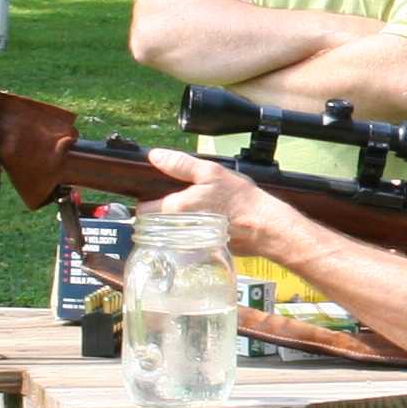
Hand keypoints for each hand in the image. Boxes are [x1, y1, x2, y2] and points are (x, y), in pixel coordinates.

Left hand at [142, 144, 294, 249]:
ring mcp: (188, 245)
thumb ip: (180, 164)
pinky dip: (190, 234)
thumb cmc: (238, 200)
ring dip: (174, 225)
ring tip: (193, 213)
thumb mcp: (210, 172)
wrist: (263, 226)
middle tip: (177, 202)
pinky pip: (186, 242)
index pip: (143, 211)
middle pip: (155, 225)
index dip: (147, 201)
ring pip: (170, 234)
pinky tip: (205, 224)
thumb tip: (156, 156)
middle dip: (160, 214)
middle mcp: (177, 231)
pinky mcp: (201, 252)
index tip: (156, 195)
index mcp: (174, 210)